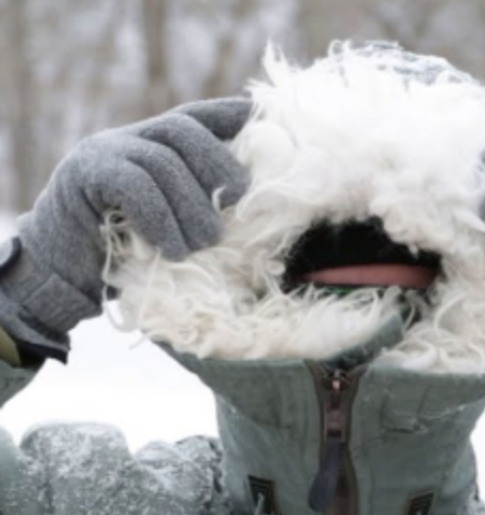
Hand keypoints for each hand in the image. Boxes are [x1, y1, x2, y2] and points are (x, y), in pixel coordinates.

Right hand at [0, 98, 251, 359]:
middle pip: (183, 129)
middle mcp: (129, 138)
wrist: (63, 269)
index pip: (195, 116)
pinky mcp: (85, 175)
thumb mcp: (172, 225)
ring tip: (207, 242)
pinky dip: (160, 219)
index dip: (229, 114)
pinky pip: (134, 186)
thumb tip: (245, 211)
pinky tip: (172, 250)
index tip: (259, 117)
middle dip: (218, 164)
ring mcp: (104, 152)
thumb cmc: (128, 252)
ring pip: (161, 162)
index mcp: (153, 144)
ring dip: (192, 207)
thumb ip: (198, 206)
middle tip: (237, 202)